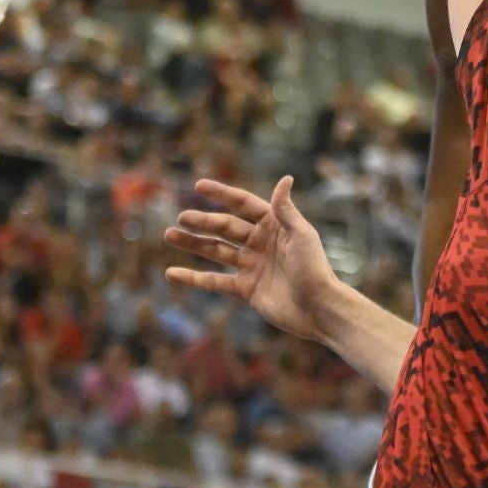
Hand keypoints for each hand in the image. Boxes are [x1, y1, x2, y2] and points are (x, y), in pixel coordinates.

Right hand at [163, 177, 343, 343]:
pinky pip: (215, 281)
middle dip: (203, 221)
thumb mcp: (301, 235)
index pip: (243, 204)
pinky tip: (172, 273)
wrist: (319, 310)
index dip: (222, 194)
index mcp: (274, 225)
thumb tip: (285, 178)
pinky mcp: (246, 289)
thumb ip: (286, 210)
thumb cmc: (314, 269)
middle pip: (225, 227)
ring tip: (169, 235)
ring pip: (216, 250)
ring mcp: (251, 265)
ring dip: (193, 243)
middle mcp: (260, 242)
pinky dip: (194, 278)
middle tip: (181, 218)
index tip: (199, 186)